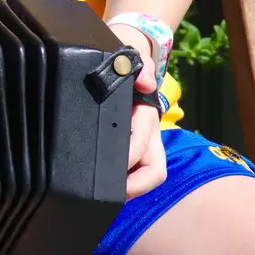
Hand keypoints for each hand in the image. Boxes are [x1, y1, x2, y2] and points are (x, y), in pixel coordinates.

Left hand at [112, 23, 167, 198]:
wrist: (126, 59)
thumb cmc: (126, 63)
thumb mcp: (131, 58)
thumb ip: (138, 67)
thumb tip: (145, 82)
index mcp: (146, 116)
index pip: (144, 146)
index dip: (129, 159)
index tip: (109, 169)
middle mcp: (149, 135)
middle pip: (154, 172)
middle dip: (135, 187)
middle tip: (108, 194)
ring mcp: (143, 144)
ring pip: (146, 176)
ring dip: (129, 189)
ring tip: (102, 196)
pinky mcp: (130, 150)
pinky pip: (132, 173)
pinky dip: (122, 183)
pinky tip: (99, 186)